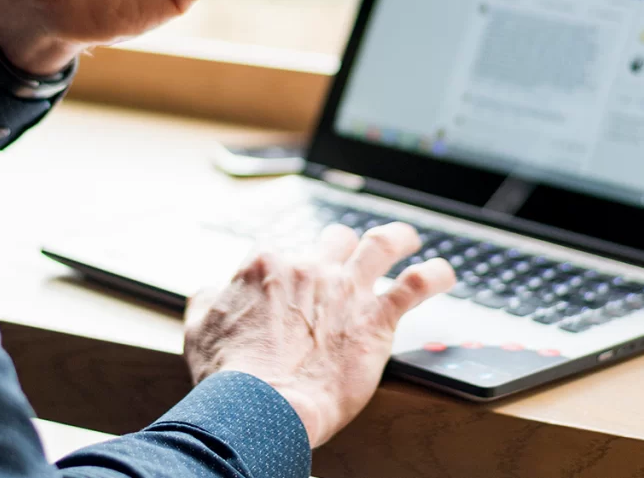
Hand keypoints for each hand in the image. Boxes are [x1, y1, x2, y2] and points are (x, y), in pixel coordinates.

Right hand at [184, 223, 455, 447]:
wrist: (260, 405)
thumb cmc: (228, 374)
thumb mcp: (200, 327)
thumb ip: (209, 299)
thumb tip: (214, 290)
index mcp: (266, 266)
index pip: (281, 253)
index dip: (287, 271)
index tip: (290, 288)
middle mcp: (308, 268)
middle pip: (332, 240)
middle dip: (339, 247)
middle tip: (347, 259)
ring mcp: (345, 290)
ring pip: (379, 244)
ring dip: (397, 237)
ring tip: (407, 238)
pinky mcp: (375, 319)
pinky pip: (416, 286)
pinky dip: (434, 275)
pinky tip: (443, 273)